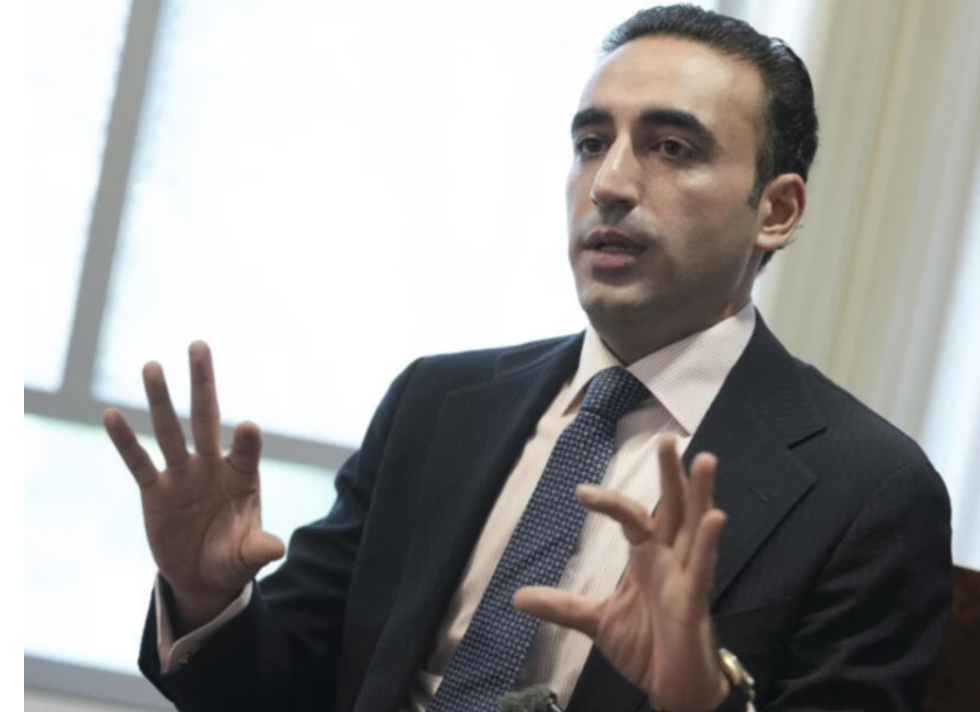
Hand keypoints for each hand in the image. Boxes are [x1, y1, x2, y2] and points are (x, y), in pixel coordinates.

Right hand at [104, 341, 284, 631]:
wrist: (202, 577)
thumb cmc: (232, 559)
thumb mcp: (247, 557)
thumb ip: (259, 549)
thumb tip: (277, 549)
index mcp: (242, 475)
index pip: (247, 449)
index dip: (247, 440)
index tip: (248, 428)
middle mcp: (211, 466)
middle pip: (206, 417)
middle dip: (203, 383)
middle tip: (199, 346)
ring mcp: (182, 475)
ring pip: (170, 430)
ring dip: (161, 400)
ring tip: (152, 366)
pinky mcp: (155, 492)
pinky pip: (139, 462)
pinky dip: (125, 441)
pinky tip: (112, 414)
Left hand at [513, 434, 728, 711]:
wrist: (669, 688)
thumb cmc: (645, 646)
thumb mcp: (596, 621)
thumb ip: (562, 605)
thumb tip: (517, 597)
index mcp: (647, 558)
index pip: (630, 519)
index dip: (609, 503)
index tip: (580, 493)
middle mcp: (670, 560)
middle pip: (672, 508)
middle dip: (672, 475)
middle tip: (670, 438)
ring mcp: (685, 578)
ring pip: (696, 528)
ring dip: (700, 494)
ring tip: (704, 460)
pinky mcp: (695, 602)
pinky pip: (703, 569)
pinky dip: (709, 542)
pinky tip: (715, 517)